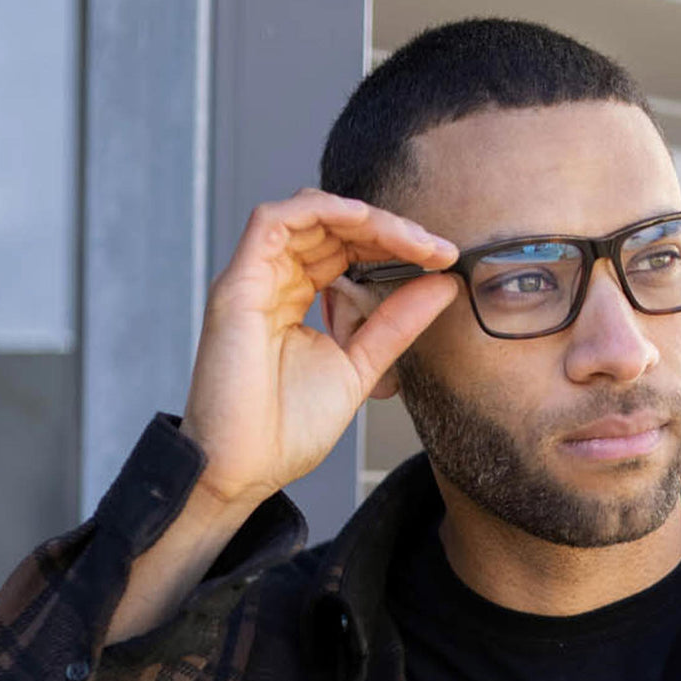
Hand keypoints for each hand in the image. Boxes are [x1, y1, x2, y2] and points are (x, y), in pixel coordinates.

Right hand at [180, 189, 458, 512]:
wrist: (246, 469)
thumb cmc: (287, 429)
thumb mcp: (360, 365)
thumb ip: (397, 323)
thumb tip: (442, 286)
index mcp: (296, 297)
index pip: (346, 248)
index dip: (394, 243)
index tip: (442, 258)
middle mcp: (273, 281)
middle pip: (332, 225)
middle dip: (390, 229)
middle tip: (436, 248)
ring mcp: (253, 279)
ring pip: (309, 214)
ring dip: (366, 219)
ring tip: (412, 240)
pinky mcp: (237, 285)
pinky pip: (273, 221)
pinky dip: (321, 211)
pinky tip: (363, 220)